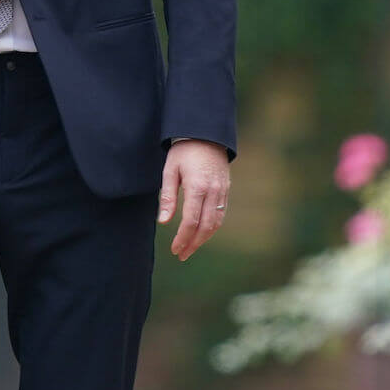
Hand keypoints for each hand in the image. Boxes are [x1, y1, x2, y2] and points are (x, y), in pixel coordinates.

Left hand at [158, 138, 229, 260]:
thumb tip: (163, 221)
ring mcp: (222, 191)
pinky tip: (202, 233)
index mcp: (197, 187)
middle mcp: (213, 192)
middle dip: (193, 243)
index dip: (182, 238)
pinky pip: (221, 214)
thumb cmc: (183, 151)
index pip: (191, 221)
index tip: (174, 249)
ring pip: (216, 223)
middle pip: (206, 226)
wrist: (206, 135)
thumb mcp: (169, 170)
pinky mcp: (226, 190)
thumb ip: (167, 197)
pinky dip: (212, 227)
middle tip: (181, 255)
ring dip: (204, 238)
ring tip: (190, 248)